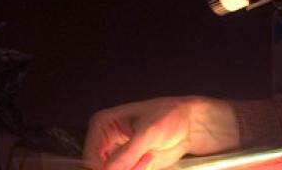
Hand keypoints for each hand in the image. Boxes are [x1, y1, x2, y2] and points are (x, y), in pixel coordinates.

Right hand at [83, 96, 239, 169]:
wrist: (191, 125)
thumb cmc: (170, 117)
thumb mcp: (149, 133)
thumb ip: (128, 153)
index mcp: (102, 125)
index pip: (91, 156)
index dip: (103, 168)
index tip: (123, 167)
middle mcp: (105, 141)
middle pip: (101, 168)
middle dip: (123, 168)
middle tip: (145, 160)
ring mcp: (116, 154)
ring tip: (150, 157)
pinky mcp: (129, 164)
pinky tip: (151, 158)